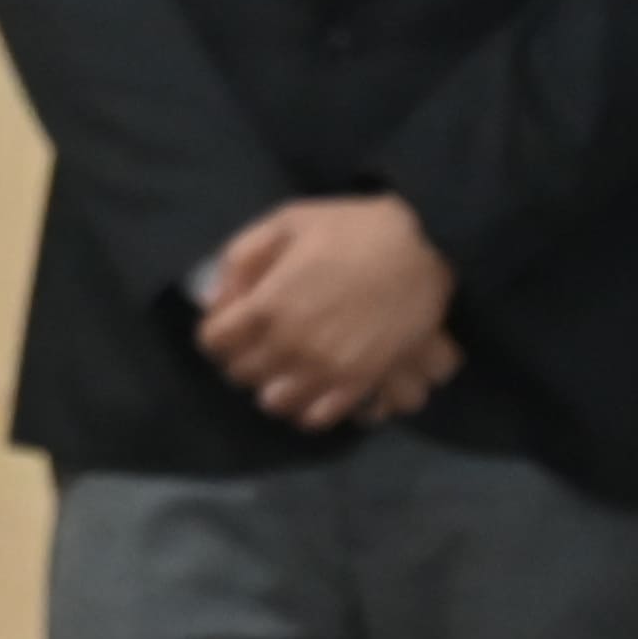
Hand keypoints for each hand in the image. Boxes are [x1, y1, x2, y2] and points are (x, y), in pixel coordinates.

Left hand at [195, 195, 456, 429]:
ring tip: (284, 365)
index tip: (229, 322)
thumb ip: (241, 259)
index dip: (216, 331)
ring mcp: (324, 370)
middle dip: (241, 356)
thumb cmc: (352, 228)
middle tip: (256, 340)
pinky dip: (306, 405)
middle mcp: (289, 346)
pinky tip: (312, 384)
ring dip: (271, 383)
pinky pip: (316, 416)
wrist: (424, 248)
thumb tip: (214, 300)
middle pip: (240, 374)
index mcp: (266, 305)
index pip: (214, 342)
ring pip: (274, 401)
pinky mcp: (358, 384)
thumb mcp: (286, 222)